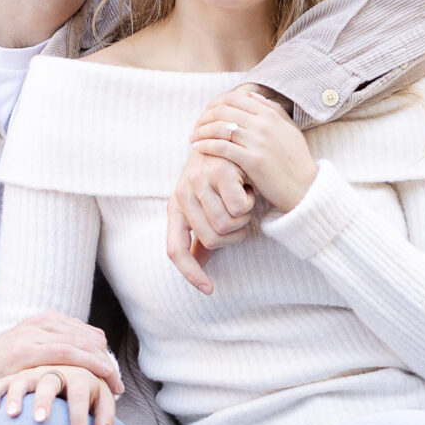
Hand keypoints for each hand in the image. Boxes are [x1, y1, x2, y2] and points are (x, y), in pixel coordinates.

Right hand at [0, 311, 121, 424]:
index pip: (87, 334)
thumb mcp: (30, 356)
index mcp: (45, 321)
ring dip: (102, 369)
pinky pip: (67, 354)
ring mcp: (34, 334)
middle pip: (89, 339)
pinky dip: (87, 367)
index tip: (113, 378)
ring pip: (82, 345)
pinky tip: (99, 383)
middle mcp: (41, 323)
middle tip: (119, 388)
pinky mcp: (27, 349)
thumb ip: (53, 353)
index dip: (103, 356)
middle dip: (107, 364)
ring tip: (114, 390)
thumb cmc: (0, 372)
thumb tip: (85, 360)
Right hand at [0, 363, 114, 424]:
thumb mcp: (100, 399)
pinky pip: (2, 383)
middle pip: (48, 382)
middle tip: (41, 421)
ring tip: (12, 416)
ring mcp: (33, 372)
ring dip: (16, 396)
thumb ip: (104, 416)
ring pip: (21, 380)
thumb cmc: (87, 390)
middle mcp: (54, 370)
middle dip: (44, 401)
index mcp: (79, 374)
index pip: (79, 394)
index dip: (79, 417)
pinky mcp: (16, 376)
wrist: (69, 369)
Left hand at [167, 146, 255, 294]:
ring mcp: (198, 182)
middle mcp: (182, 194)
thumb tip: (198, 268)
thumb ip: (202, 236)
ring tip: (243, 197)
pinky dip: (249, 202)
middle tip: (241, 216)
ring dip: (243, 218)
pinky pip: (239, 208)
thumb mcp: (207, 205)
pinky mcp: (218, 171)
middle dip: (234, 236)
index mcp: (176, 206)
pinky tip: (248, 185)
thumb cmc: (221, 175)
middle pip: (211, 241)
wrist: (230, 134)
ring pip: (227, 225)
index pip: (175, 250)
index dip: (190, 273)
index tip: (208, 290)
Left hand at [188, 85, 316, 217]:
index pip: (234, 98)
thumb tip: (251, 95)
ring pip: (219, 127)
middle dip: (204, 117)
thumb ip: (272, 110)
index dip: (215, 104)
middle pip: (223, 110)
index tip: (206, 115)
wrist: (305, 189)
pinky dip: (205, 145)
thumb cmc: (296, 161)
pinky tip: (198, 148)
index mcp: (271, 114)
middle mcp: (264, 124)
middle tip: (196, 127)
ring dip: (201, 131)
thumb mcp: (289, 130)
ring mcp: (258, 142)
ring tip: (193, 138)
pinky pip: (222, 147)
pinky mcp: (253, 160)